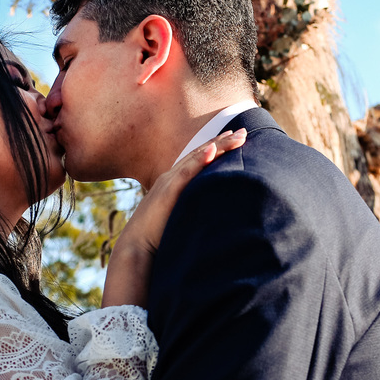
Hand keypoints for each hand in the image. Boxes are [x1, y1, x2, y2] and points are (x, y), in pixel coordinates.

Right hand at [125, 128, 246, 254]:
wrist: (136, 248)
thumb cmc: (158, 237)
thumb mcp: (180, 217)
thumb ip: (192, 209)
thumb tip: (210, 213)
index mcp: (174, 182)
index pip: (198, 159)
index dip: (217, 147)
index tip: (235, 138)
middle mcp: (171, 177)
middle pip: (200, 153)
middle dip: (222, 141)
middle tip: (243, 132)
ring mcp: (169, 182)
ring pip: (196, 158)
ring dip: (217, 145)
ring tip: (236, 136)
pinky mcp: (168, 192)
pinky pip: (186, 173)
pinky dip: (199, 160)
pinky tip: (212, 151)